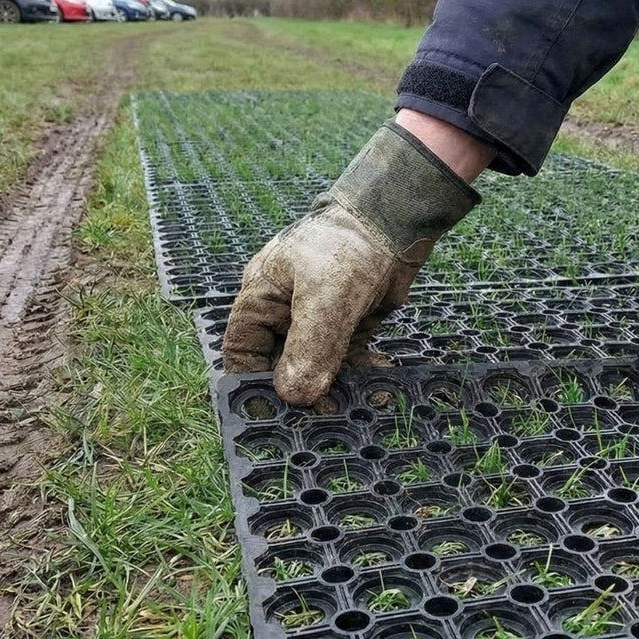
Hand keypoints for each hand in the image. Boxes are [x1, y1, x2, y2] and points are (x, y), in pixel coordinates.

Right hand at [223, 122, 478, 404]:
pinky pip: (347, 360)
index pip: (243, 353)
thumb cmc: (348, 246)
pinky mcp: (347, 326)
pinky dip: (361, 374)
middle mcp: (284, 314)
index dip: (254, 385)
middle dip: (303, 394)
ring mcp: (316, 321)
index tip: (276, 415)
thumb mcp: (326, 298)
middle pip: (281, 367)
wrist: (396, 220)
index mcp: (261, 299)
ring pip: (318, 369)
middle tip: (327, 417)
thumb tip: (295, 396)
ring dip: (338, 388)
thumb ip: (310, 347)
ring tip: (359, 406)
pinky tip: (380, 386)